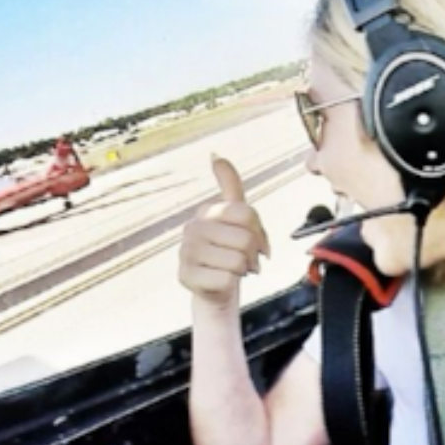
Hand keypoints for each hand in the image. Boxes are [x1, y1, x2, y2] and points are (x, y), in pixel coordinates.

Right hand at [179, 155, 271, 308]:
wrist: (215, 289)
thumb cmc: (229, 251)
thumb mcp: (235, 218)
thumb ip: (230, 186)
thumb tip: (215, 154)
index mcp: (206, 211)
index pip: (246, 214)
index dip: (260, 233)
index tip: (259, 244)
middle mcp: (191, 228)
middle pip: (244, 239)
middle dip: (253, 255)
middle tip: (247, 262)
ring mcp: (185, 252)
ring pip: (237, 260)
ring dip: (243, 270)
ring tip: (234, 271)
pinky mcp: (185, 276)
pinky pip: (227, 279)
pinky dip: (232, 284)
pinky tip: (222, 282)